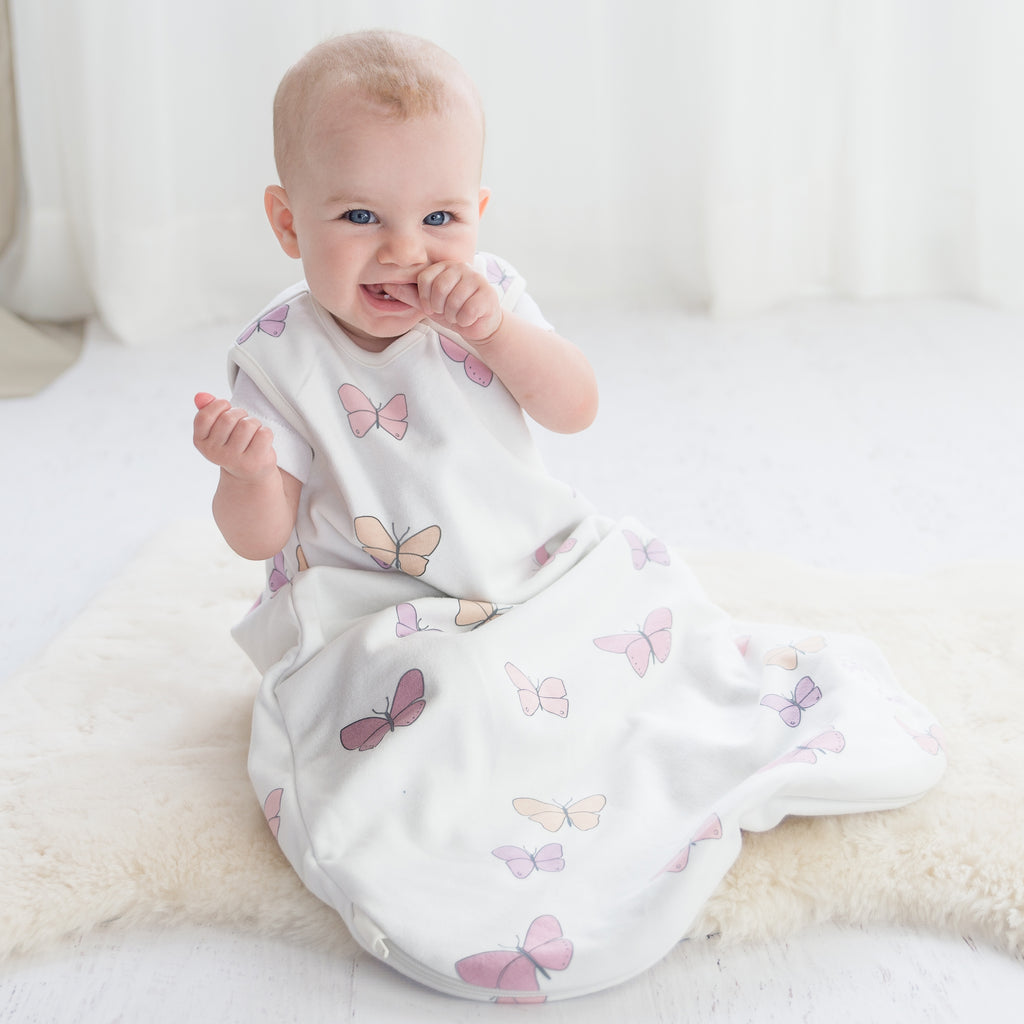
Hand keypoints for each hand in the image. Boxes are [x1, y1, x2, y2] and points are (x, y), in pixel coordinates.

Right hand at [193, 392, 277, 481]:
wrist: (250, 472)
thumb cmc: (233, 443)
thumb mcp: (217, 428)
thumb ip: (207, 410)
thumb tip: (200, 396)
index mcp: (200, 442)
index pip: (205, 415)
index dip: (219, 406)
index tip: (226, 410)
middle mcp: (214, 453)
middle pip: (228, 417)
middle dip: (240, 414)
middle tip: (242, 424)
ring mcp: (233, 459)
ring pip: (247, 424)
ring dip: (254, 423)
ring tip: (252, 433)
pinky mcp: (254, 462)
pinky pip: (264, 433)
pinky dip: (265, 432)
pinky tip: (261, 442)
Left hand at [385, 261, 501, 343]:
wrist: (478, 325)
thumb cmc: (452, 311)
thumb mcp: (427, 303)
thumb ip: (408, 294)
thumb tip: (385, 284)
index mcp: (444, 266)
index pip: (424, 278)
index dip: (425, 298)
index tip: (433, 305)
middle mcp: (461, 267)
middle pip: (439, 288)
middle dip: (440, 307)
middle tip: (447, 311)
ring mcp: (476, 278)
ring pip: (453, 301)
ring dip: (453, 315)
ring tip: (458, 314)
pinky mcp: (487, 293)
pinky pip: (467, 310)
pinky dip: (465, 320)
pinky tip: (469, 317)